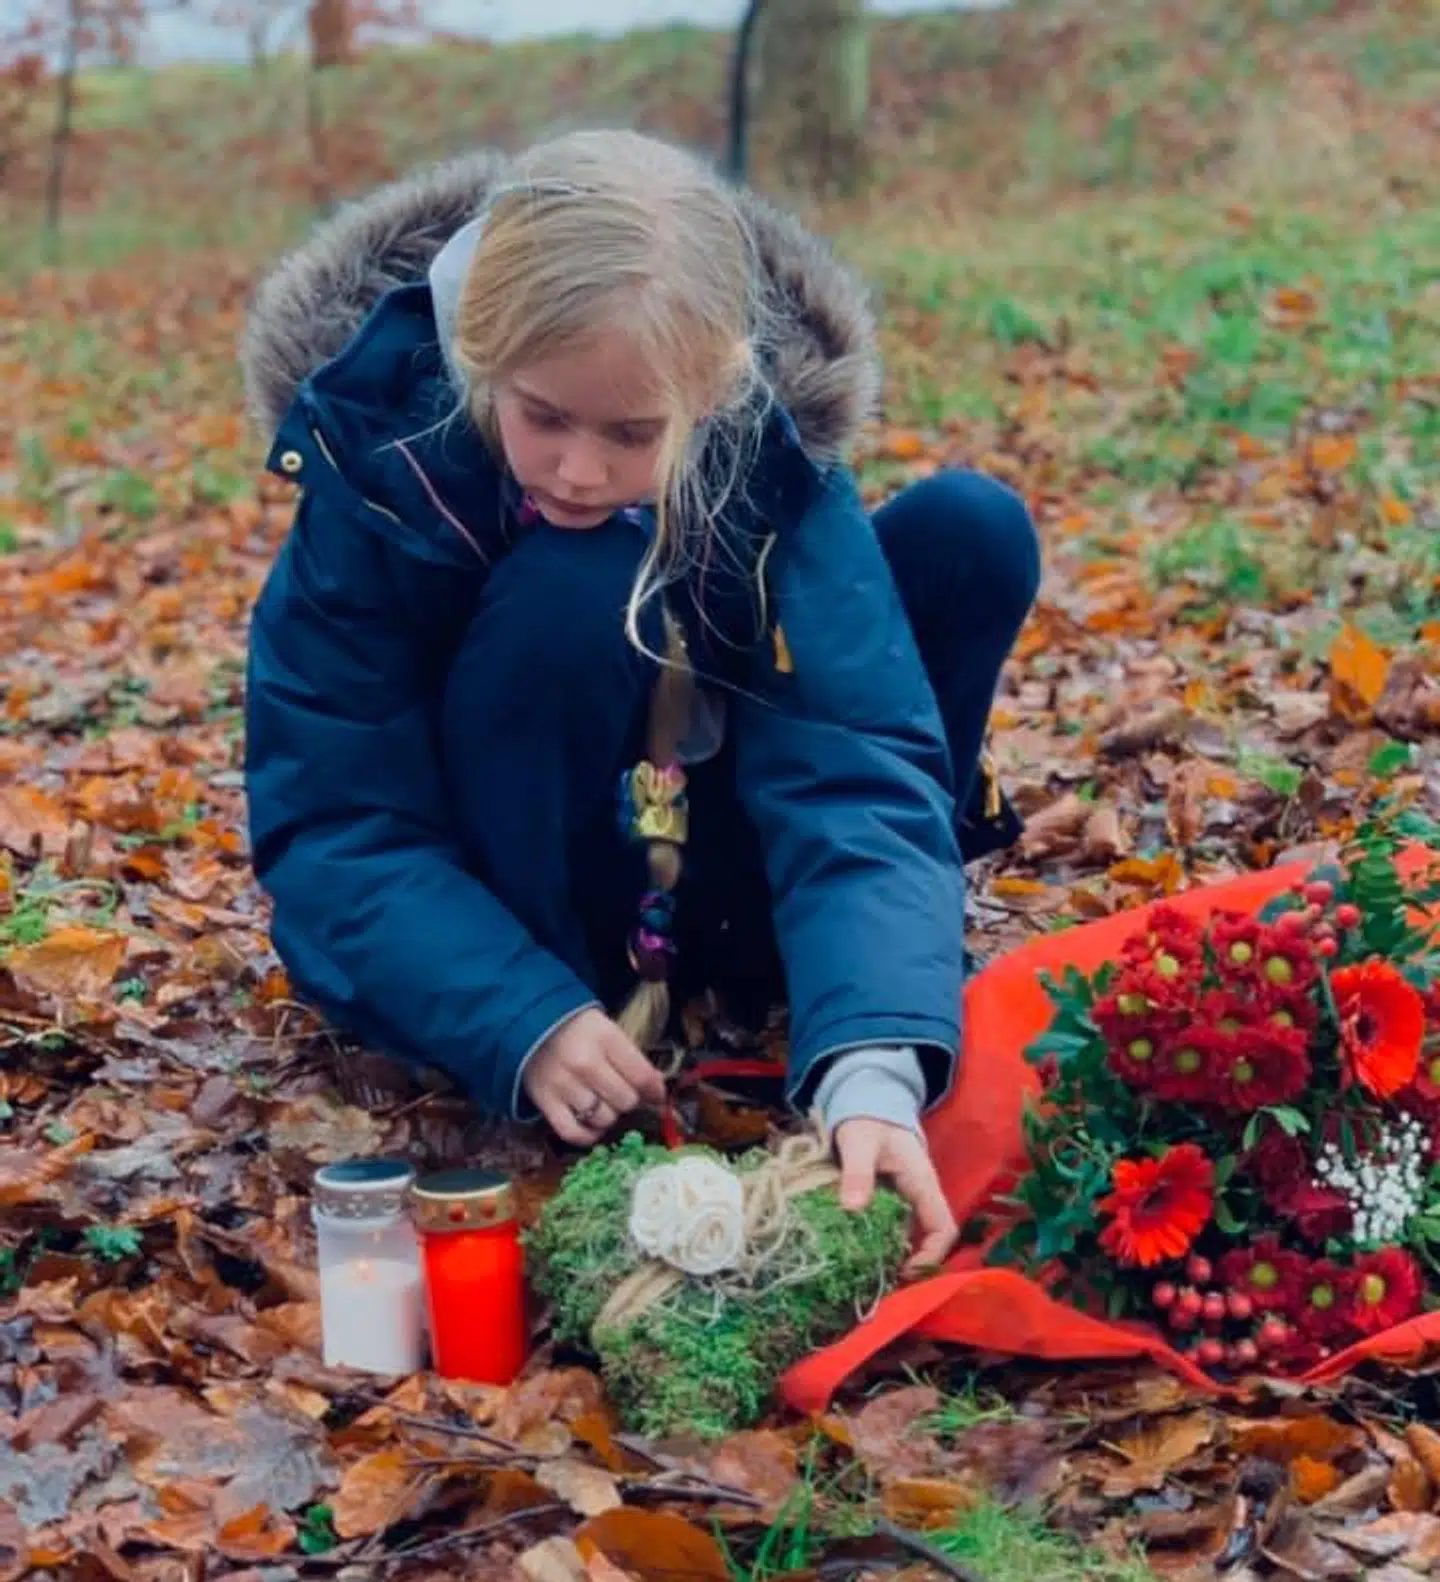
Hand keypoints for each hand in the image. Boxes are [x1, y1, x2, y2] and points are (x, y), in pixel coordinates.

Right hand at [523, 1008, 666, 1145]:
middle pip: (625, 1101)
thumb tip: (657, 1091)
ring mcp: (563, 1085)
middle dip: (629, 1100)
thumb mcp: (608, 1031)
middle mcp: (585, 1063)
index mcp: (605, 1038)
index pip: (642, 1076)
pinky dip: (588, 1135)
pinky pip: (573, 1133)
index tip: (656, 1094)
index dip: (655, 1090)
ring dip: (608, 1115)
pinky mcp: (545, 1103)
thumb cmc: (577, 1028)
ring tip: (602, 1103)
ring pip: (603, 1118)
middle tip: (621, 1092)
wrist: (528, 1024)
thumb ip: (632, 1059)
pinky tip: (592, 1126)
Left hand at [834, 1118, 957, 1275]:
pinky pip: (893, 1228)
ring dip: (894, 1257)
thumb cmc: (867, 1120)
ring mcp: (907, 1199)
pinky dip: (881, 1244)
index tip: (903, 1274)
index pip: (942, 1228)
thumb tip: (853, 1209)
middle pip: (928, 1240)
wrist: (866, 1103)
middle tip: (881, 1284)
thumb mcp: (859, 1143)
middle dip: (910, 1266)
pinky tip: (860, 1254)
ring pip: (910, 1236)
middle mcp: (920, 1195)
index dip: (930, 1256)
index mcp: (922, 1182)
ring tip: (868, 1276)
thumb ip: (857, 1173)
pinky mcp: (891, 1200)